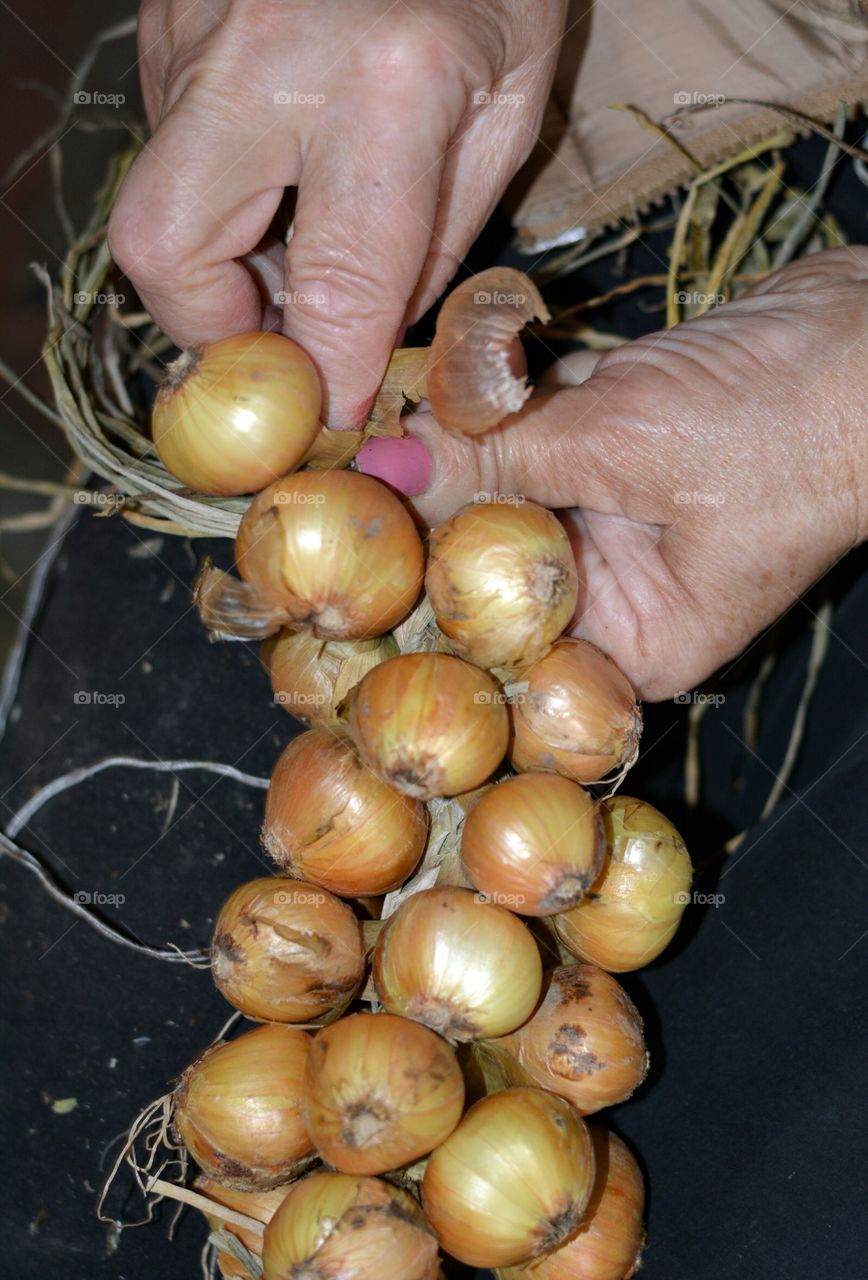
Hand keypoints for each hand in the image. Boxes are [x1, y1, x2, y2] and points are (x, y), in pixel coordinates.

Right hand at [108, 0, 565, 427]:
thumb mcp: (507, 110)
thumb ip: (433, 239)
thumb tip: (362, 339)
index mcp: (385, 86)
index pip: (334, 291)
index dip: (329, 380)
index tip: (333, 417)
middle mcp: (263, 60)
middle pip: (168, 252)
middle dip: (212, 327)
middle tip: (278, 337)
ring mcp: (194, 31)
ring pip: (155, 204)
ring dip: (217, 260)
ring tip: (293, 242)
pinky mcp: (164, 19)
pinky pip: (171, 147)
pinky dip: (220, 188)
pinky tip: (280, 162)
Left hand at [359, 248, 867, 698]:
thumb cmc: (786, 424)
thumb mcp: (624, 446)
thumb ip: (499, 456)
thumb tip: (389, 464)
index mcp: (631, 642)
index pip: (497, 641)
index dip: (419, 591)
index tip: (348, 539)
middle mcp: (618, 594)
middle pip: (491, 562)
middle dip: (432, 502)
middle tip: (356, 458)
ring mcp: (618, 518)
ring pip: (510, 487)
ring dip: (465, 437)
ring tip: (394, 404)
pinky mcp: (621, 452)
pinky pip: (543, 434)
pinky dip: (509, 399)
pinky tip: (455, 370)